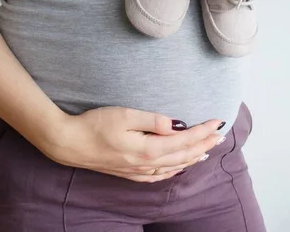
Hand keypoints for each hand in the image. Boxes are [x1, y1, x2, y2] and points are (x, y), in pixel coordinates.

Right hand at [42, 106, 224, 182]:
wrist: (69, 143)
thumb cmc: (94, 125)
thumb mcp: (124, 115)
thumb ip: (152, 120)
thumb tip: (175, 125)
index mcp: (148, 148)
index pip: (184, 140)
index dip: (203, 131)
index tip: (217, 122)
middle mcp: (146, 163)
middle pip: (183, 155)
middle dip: (204, 145)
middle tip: (220, 136)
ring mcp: (137, 170)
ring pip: (173, 166)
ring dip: (192, 158)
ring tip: (207, 151)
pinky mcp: (129, 172)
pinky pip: (159, 175)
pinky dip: (174, 170)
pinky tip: (178, 167)